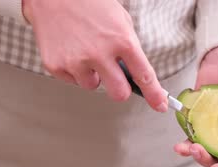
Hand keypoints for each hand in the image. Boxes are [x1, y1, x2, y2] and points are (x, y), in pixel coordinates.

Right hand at [22, 0, 167, 111]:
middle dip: (120, 90)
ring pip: (92, 87)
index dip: (154, 95)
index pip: (143, 75)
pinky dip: (73, 69)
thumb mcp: (119, 19)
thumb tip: (136, 74)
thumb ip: (129, 47)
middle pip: (119, 93)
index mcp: (121, 40)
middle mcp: (100, 53)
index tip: (160, 106)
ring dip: (92, 75)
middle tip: (113, 78)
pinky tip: (70, 49)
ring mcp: (77, 61)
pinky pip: (72, 80)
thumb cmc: (88, 4)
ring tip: (85, 52)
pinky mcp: (57, 66)